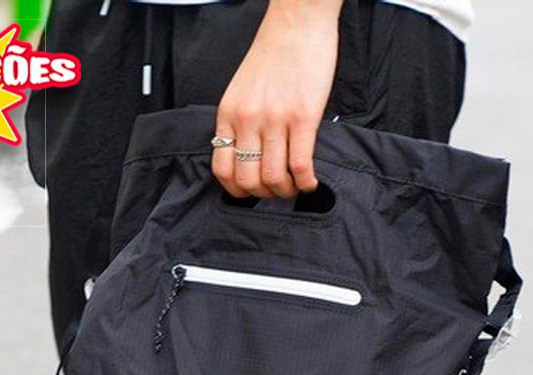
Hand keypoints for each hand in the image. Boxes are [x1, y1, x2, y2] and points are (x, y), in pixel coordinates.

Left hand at [212, 0, 343, 198]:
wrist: (297, 21)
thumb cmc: (273, 53)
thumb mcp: (242, 90)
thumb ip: (241, 121)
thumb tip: (249, 155)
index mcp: (229, 114)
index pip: (222, 169)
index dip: (236, 190)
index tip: (251, 191)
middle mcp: (248, 120)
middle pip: (247, 180)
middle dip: (264, 194)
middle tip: (277, 191)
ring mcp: (275, 120)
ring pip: (273, 177)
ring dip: (286, 192)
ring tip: (295, 187)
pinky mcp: (303, 117)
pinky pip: (300, 165)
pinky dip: (306, 182)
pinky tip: (310, 182)